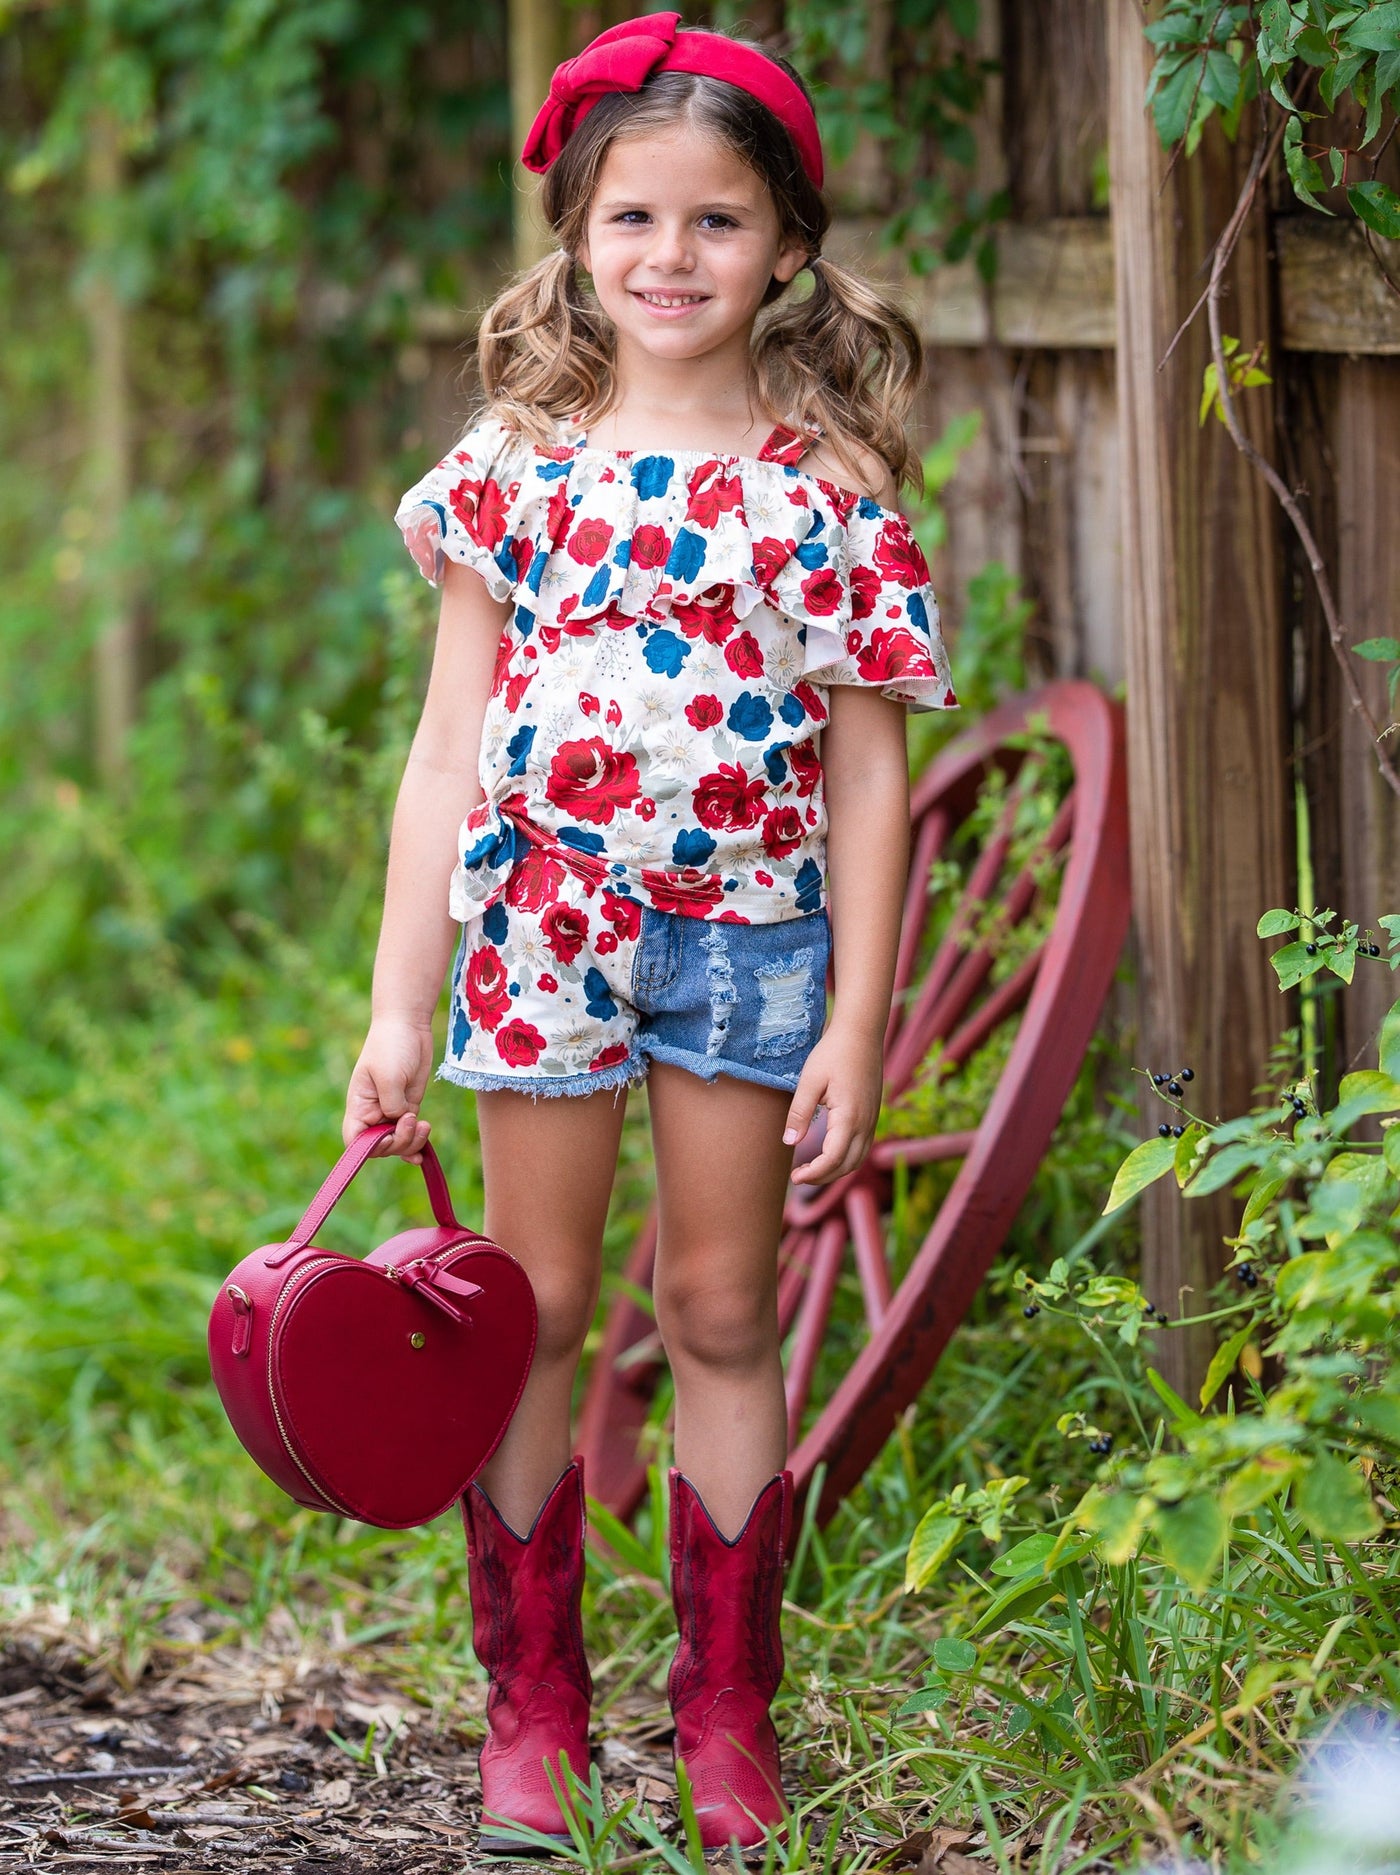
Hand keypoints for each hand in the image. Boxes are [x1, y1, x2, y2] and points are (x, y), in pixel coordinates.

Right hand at [344, 1016, 434, 1161]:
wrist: (408, 1025)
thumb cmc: (391, 1046)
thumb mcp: (390, 1076)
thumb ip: (392, 1105)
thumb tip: (399, 1122)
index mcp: (359, 1105)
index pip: (354, 1140)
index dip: (368, 1148)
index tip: (387, 1137)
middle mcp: (373, 1112)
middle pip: (380, 1146)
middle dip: (398, 1142)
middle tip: (413, 1121)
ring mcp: (392, 1111)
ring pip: (398, 1143)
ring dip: (411, 1143)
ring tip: (424, 1125)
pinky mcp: (409, 1106)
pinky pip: (410, 1133)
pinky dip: (417, 1143)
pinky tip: (423, 1152)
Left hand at [782, 1022, 883, 1185]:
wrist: (862, 1033)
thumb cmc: (833, 1053)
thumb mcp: (809, 1081)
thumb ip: (799, 1113)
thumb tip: (789, 1143)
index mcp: (849, 1116)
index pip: (833, 1158)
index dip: (814, 1173)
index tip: (794, 1177)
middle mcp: (866, 1123)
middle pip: (847, 1165)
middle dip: (822, 1177)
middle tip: (798, 1177)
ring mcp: (872, 1120)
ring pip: (857, 1159)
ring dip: (835, 1170)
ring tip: (811, 1170)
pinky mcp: (872, 1115)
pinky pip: (862, 1147)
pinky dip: (846, 1159)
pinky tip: (828, 1154)